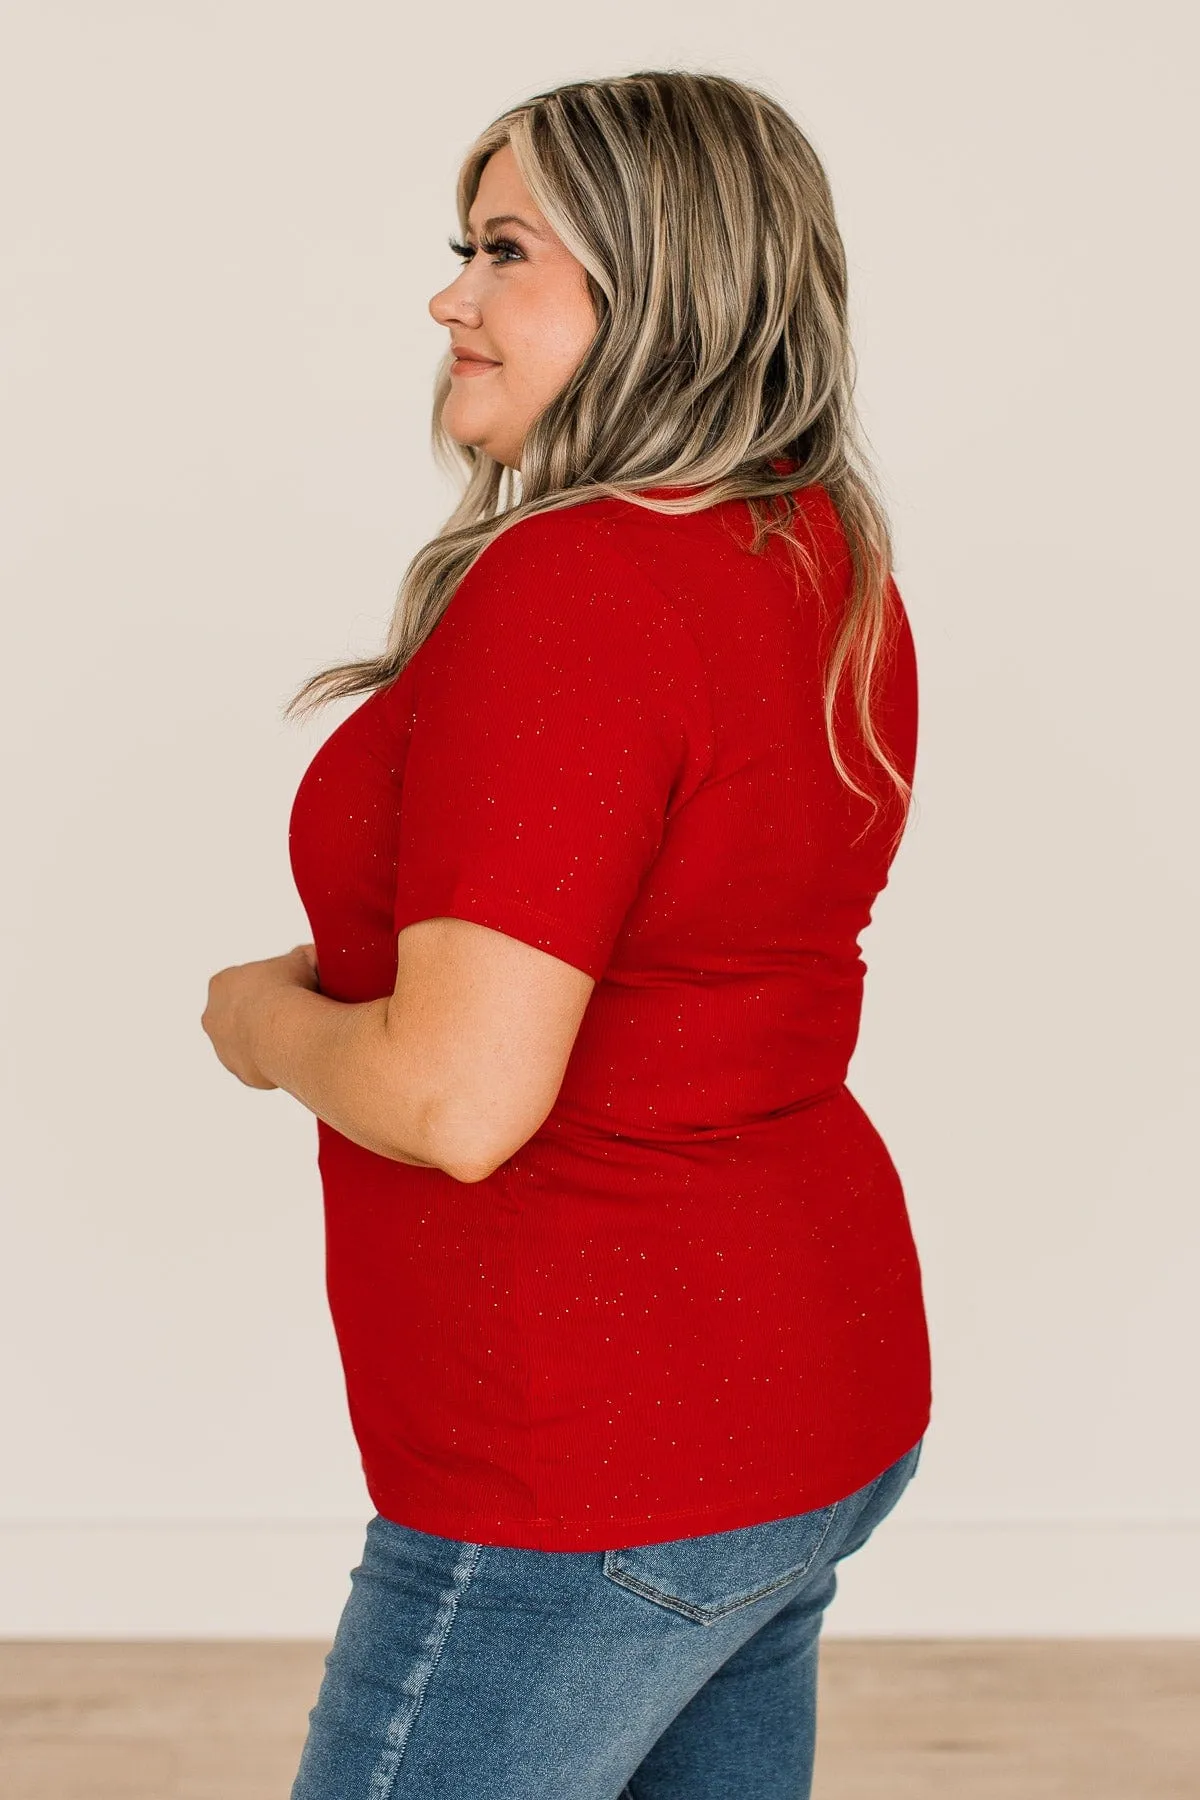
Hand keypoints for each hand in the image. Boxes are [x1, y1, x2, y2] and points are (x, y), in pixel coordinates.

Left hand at [202, 943, 319, 1089]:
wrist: (287, 1032)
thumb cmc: (289, 992)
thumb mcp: (302, 960)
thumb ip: (302, 958)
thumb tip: (314, 958)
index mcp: (222, 984)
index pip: (243, 983)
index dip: (268, 985)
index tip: (288, 988)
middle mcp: (214, 1016)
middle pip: (240, 1014)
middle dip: (263, 1014)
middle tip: (293, 1013)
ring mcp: (224, 1048)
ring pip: (247, 1042)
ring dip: (267, 1040)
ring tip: (298, 1036)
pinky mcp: (241, 1071)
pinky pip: (260, 1066)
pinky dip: (276, 1060)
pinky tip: (296, 1053)